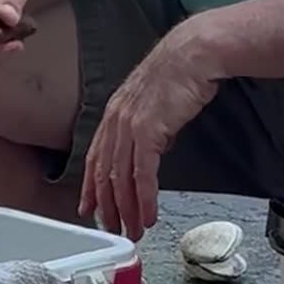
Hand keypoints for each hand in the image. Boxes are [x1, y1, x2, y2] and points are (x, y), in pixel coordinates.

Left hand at [79, 21, 218, 240]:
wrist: (194, 53)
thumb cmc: (180, 73)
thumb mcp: (154, 103)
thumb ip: (148, 127)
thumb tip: (154, 148)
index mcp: (114, 114)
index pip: (96, 158)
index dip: (91, 187)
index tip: (89, 208)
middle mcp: (116, 121)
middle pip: (105, 174)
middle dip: (108, 207)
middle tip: (113, 229)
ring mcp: (130, 126)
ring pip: (121, 179)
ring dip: (127, 209)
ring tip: (132, 230)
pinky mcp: (149, 131)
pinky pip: (143, 174)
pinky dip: (144, 198)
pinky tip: (148, 214)